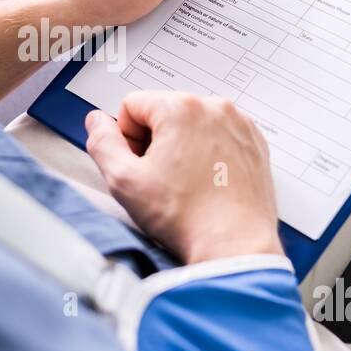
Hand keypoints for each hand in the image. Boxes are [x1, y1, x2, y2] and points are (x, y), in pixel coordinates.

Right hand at [84, 90, 280, 264]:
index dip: (126, 138)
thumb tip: (97, 123)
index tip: (139, 164)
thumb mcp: (124, 181)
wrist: (234, 245)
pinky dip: (209, 152)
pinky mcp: (254, 141)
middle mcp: (213, 107)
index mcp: (180, 108)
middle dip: (155, 140)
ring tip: (186, 183)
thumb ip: (102, 143)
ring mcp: (238, 123)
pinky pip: (219, 134)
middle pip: (163, 111)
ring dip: (182, 145)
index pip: (132, 105)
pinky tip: (206, 182)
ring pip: (192, 123)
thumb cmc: (187, 217)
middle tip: (161, 178)